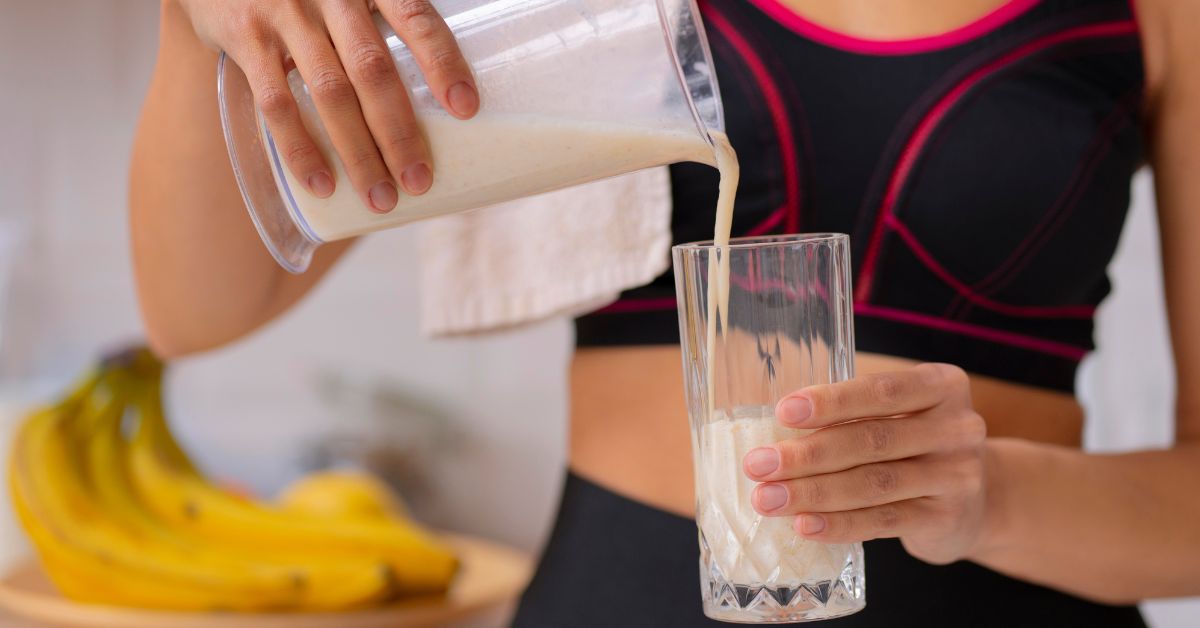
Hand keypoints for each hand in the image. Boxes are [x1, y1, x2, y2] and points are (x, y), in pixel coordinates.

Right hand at [178, 0, 478, 210]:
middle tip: (419, 181)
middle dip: (399, 132)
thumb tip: (439, 105)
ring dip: (358, 152)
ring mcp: (286, 13)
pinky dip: (301, 149)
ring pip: (330, 93)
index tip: (465, 109)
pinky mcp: (246, 36)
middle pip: (373, 69)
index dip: (442, 62)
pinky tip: (322, 184)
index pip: (415, 18)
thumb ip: (383, 30)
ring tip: (380, 197)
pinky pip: (276, 102)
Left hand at [742, 363, 992, 564]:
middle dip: (807, 454)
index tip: (783, 412)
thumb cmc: (916, 446)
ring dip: (813, 492)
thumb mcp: (900, 416)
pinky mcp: (946, 518)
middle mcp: (957, 428)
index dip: (831, 401)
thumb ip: (855, 415)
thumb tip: (773, 431)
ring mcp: (957, 476)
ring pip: (873, 484)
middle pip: (871, 440)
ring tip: (768, 498)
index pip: (881, 391)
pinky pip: (884, 521)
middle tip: (758, 465)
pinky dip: (840, 524)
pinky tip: (805, 524)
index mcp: (942, 386)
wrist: (979, 501)